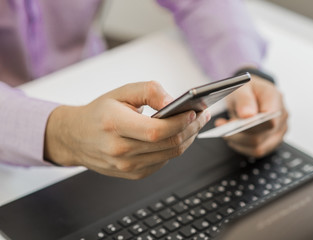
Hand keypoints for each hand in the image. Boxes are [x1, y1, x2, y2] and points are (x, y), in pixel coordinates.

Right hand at [44, 81, 210, 178]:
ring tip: (194, 123)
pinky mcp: (133, 174)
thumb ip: (149, 91)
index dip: (180, 122)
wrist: (76, 137)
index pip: (157, 131)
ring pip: (170, 155)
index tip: (195, 111)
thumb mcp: (121, 92)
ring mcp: (126, 166)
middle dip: (191, 129)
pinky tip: (177, 135)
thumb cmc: (99, 112)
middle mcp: (119, 151)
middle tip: (202, 115)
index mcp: (114, 125)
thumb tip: (174, 101)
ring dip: (187, 138)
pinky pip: (162, 162)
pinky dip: (174, 148)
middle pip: (168, 144)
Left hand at [215, 75, 287, 156]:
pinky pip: (257, 150)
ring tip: (224, 131)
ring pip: (258, 147)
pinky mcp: (272, 141)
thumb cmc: (245, 89)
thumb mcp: (240, 87)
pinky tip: (232, 137)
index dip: (253, 124)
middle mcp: (281, 115)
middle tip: (222, 127)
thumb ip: (244, 100)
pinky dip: (241, 146)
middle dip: (238, 134)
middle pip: (262, 135)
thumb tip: (247, 115)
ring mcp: (279, 130)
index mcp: (275, 97)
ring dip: (238, 141)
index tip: (236, 124)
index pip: (270, 117)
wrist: (248, 93)